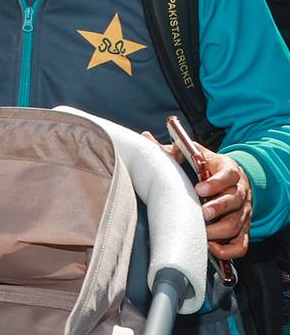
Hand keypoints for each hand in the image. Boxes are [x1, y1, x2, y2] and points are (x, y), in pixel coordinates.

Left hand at [141, 132, 252, 259]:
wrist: (233, 180)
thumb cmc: (208, 168)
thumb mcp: (196, 155)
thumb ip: (172, 150)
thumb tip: (145, 137)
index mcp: (229, 171)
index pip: (228, 175)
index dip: (216, 183)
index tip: (199, 189)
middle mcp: (240, 192)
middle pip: (235, 202)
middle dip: (218, 208)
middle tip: (201, 214)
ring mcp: (243, 212)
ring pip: (237, 225)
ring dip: (219, 231)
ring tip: (201, 233)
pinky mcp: (242, 229)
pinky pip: (240, 245)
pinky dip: (227, 250)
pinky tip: (211, 248)